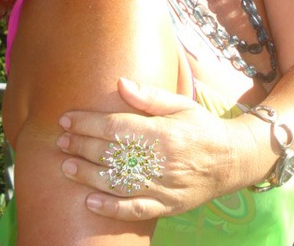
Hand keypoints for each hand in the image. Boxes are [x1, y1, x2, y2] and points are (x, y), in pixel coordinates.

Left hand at [56, 78, 248, 219]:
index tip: (67, 119)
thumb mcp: (181, 104)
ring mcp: (165, 186)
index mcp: (164, 132)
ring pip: (119, 183)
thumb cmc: (202, 127)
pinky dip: (111, 208)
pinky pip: (135, 210)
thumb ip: (150, 96)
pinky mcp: (167, 206)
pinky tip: (90, 202)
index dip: (88, 123)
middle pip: (113, 154)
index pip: (117, 127)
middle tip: (61, 141)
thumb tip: (120, 83)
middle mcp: (162, 161)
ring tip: (66, 166)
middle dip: (82, 146)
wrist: (232, 160)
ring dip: (89, 175)